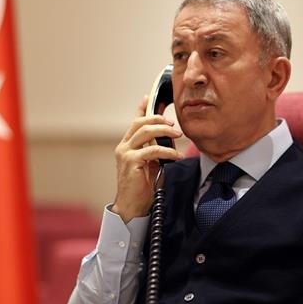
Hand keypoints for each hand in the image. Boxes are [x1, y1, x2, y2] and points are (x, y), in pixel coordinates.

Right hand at [112, 97, 182, 222]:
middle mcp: (123, 147)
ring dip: (164, 131)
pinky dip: (167, 151)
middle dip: (158, 118)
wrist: (131, 207)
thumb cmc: (142, 187)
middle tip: (174, 123)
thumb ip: (155, 150)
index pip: (134, 121)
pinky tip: (176, 156)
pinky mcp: (131, 162)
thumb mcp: (150, 164)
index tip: (149, 97)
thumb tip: (169, 138)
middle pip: (140, 122)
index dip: (141, 108)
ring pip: (145, 131)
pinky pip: (152, 150)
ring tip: (178, 135)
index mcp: (127, 145)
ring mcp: (126, 154)